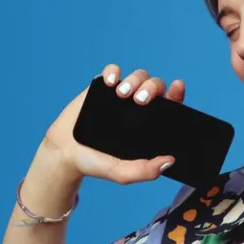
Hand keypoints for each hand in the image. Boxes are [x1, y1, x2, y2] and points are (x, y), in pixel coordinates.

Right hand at [42, 64, 186, 184]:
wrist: (66, 154)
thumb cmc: (97, 163)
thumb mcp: (122, 172)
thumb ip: (145, 171)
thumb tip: (170, 161)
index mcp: (150, 124)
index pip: (171, 105)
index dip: (177, 94)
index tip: (178, 87)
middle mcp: (139, 108)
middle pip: (155, 86)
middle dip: (152, 88)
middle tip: (140, 100)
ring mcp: (121, 96)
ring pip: (138, 76)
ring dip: (135, 80)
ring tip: (122, 93)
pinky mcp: (102, 88)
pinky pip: (112, 71)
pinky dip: (113, 71)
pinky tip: (110, 82)